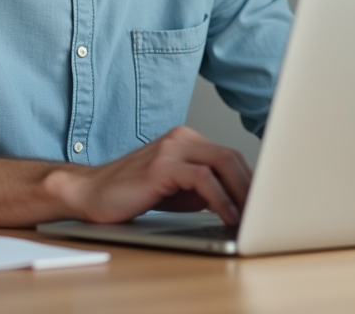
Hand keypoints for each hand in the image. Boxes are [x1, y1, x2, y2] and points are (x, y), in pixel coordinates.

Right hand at [50, 126, 252, 225]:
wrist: (90, 193)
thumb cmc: (131, 193)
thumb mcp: (177, 190)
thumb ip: (205, 189)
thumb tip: (239, 202)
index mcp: (186, 139)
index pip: (229, 156)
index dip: (249, 180)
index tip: (264, 202)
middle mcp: (180, 137)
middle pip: (231, 156)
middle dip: (251, 186)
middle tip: (264, 211)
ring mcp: (171, 148)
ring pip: (222, 162)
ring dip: (241, 192)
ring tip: (251, 216)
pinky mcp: (161, 165)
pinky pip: (203, 178)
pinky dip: (220, 198)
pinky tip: (227, 215)